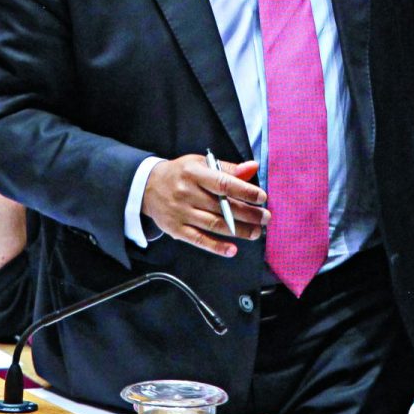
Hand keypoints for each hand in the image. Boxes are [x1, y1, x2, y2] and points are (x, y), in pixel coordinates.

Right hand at [142, 155, 266, 257]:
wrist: (147, 186)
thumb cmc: (180, 173)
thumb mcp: (200, 163)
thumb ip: (228, 168)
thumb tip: (253, 168)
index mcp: (194, 173)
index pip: (224, 183)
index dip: (245, 191)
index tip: (262, 198)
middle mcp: (187, 193)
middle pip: (222, 207)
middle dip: (248, 214)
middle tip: (265, 218)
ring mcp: (181, 213)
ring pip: (214, 224)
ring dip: (239, 230)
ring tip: (256, 232)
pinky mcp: (176, 229)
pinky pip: (199, 240)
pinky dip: (216, 247)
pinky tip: (232, 250)